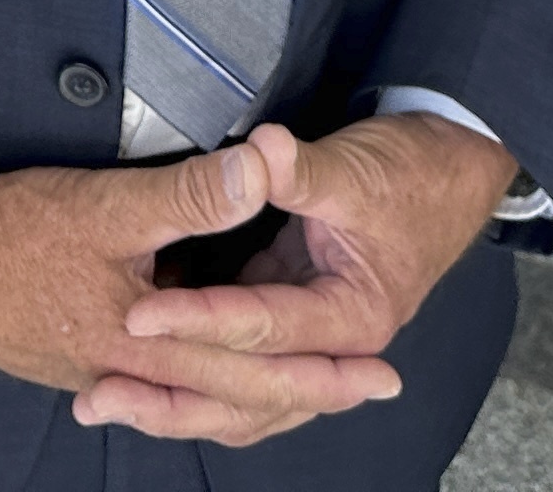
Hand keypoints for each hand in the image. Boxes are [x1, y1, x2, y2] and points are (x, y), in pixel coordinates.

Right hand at [0, 141, 400, 447]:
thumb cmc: (11, 234)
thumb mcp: (107, 205)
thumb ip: (190, 194)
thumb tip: (261, 169)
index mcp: (150, 342)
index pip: (256, 366)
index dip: (323, 368)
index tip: (378, 370)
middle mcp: (133, 372)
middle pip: (235, 399)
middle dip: (307, 393)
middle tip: (366, 388)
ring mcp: (102, 373)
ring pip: (196, 401)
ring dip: (255, 395)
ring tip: (302, 388)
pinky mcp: (78, 360)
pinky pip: (158, 390)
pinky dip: (197, 392)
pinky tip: (201, 379)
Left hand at [98, 116, 516, 438]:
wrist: (452, 168)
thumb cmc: (412, 172)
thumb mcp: (355, 170)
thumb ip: (299, 170)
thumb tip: (259, 152)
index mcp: (355, 315)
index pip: (262, 326)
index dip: (197, 319)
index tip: (136, 316)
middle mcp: (333, 340)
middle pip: (246, 387)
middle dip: (172, 395)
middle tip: (100, 396)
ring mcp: (309, 329)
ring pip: (238, 383)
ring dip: (176, 391)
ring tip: (107, 400)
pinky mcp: (289, 306)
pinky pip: (237, 351)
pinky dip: (193, 359)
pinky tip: (143, 363)